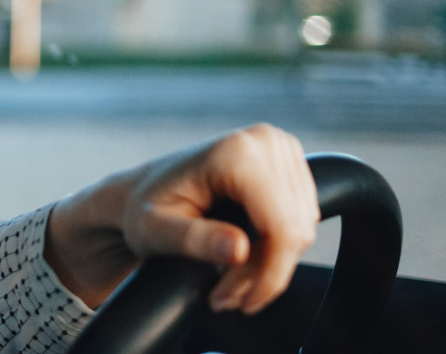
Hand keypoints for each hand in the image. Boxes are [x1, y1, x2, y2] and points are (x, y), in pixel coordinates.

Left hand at [45, 123, 319, 314]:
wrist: (145, 190)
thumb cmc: (145, 209)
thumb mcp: (156, 231)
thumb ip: (195, 240)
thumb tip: (239, 250)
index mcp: (236, 153)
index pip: (282, 227)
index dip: (270, 274)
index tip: (242, 302)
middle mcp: (265, 142)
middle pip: (294, 231)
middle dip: (265, 273)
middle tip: (225, 294)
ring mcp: (281, 148)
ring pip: (301, 229)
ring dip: (269, 264)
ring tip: (228, 279)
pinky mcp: (288, 162)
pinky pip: (300, 219)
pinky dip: (275, 247)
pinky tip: (241, 256)